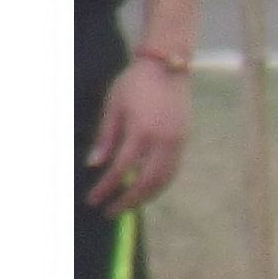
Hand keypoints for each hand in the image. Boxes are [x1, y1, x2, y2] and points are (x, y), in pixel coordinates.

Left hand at [87, 59, 191, 215]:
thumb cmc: (135, 84)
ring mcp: (177, 142)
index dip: (106, 188)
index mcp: (141, 131)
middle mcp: (163, 141)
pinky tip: (146, 188)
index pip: (121, 169)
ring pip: (164, 180)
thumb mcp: (113, 107)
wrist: (168, 66)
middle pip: (146, 182)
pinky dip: (159, 184)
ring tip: (128, 204)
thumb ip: (105, 137)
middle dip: (128, 200)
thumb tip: (93, 165)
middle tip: (111, 212)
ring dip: (146, 196)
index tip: (93, 200)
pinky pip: (172, 171)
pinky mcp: (183, 141)